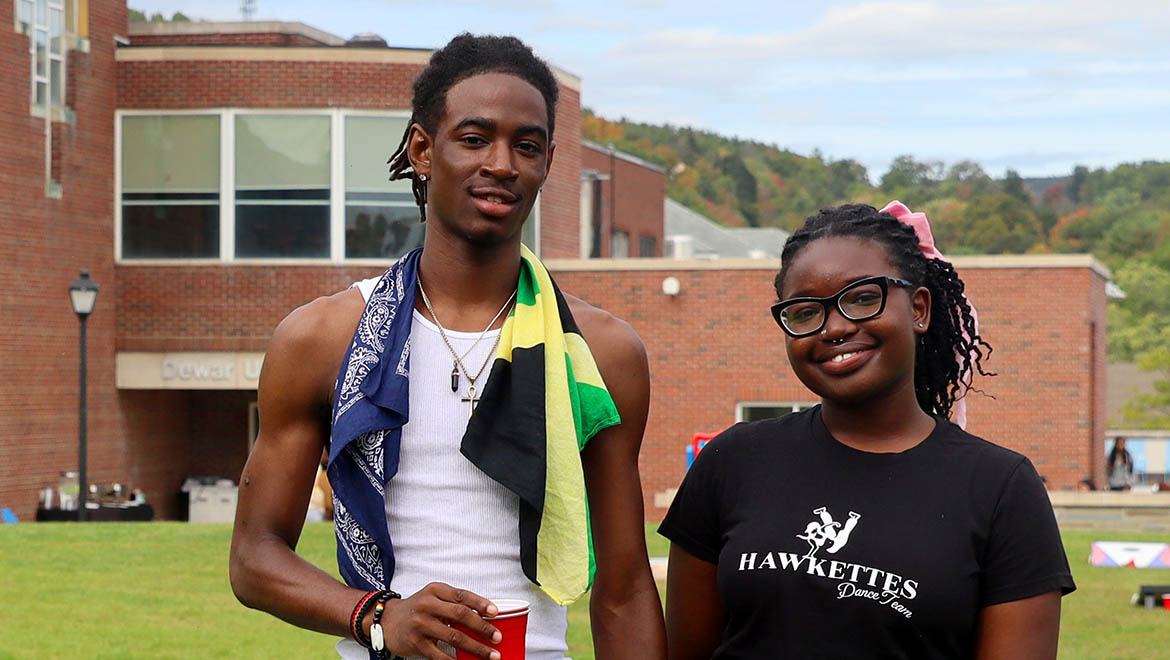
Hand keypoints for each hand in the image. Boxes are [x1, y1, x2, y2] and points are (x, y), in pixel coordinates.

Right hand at [369, 582, 502, 659]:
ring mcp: (421, 625)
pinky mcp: (417, 643)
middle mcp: (427, 605)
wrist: (386, 621)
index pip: (462, 595)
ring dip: (476, 647)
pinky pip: (440, 655)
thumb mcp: (432, 597)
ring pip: (454, 637)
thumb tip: (483, 616)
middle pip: (461, 615)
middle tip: (497, 637)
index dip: (481, 604)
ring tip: (490, 654)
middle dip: (482, 627)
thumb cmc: (415, 608)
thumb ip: (454, 603)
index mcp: (435, 590)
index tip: (495, 612)